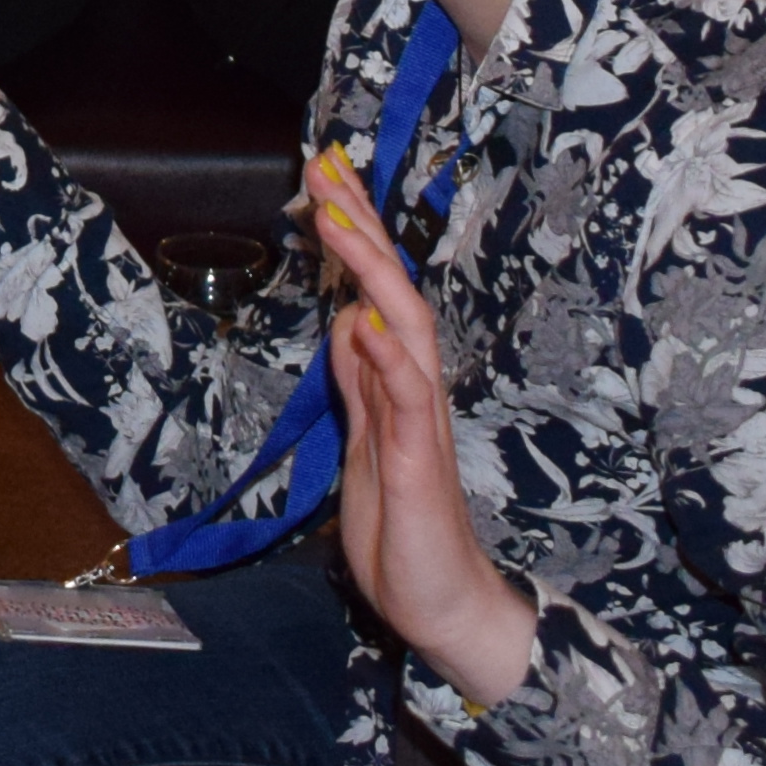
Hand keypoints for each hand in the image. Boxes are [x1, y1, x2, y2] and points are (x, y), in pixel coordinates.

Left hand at [312, 148, 533, 705]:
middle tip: (327, 166)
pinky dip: (387, 357)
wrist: (439, 599)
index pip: (374, 291)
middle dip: (359, 225)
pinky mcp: (420, 460)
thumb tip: (347, 321)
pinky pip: (406, 399)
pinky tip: (365, 322)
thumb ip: (360, 381)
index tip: (326, 177)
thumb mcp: (367, 439)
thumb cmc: (403, 523)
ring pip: (402, 325)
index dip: (354, 233)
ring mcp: (420, 419)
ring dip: (370, 271)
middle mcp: (415, 386)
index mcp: (397, 380)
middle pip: (391, 288)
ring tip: (337, 220)